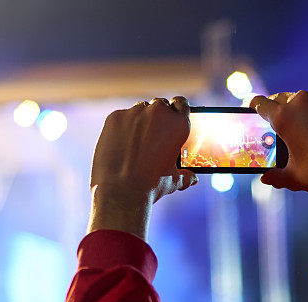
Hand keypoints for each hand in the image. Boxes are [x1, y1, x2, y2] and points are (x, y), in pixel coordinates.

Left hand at [88, 96, 197, 238]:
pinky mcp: (115, 117)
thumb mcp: (173, 181)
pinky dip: (122, 127)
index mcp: (178, 125)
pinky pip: (121, 117)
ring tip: (135, 143)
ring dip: (140, 121)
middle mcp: (159, 113)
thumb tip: (192, 179)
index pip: (181, 104)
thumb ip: (185, 176)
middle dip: (157, 117)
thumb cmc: (150, 186)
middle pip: (160, 105)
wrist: (120, 191)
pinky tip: (120, 145)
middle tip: (152, 135)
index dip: (177, 109)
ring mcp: (135, 113)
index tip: (172, 115)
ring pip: (139, 110)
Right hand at [250, 91, 307, 226]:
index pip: (260, 104)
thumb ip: (275, 175)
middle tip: (275, 120)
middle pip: (281, 98)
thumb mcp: (292, 177)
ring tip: (302, 129)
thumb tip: (266, 178)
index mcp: (284, 117)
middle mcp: (302, 103)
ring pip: (305, 101)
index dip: (254, 107)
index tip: (252, 108)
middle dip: (276, 107)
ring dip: (300, 110)